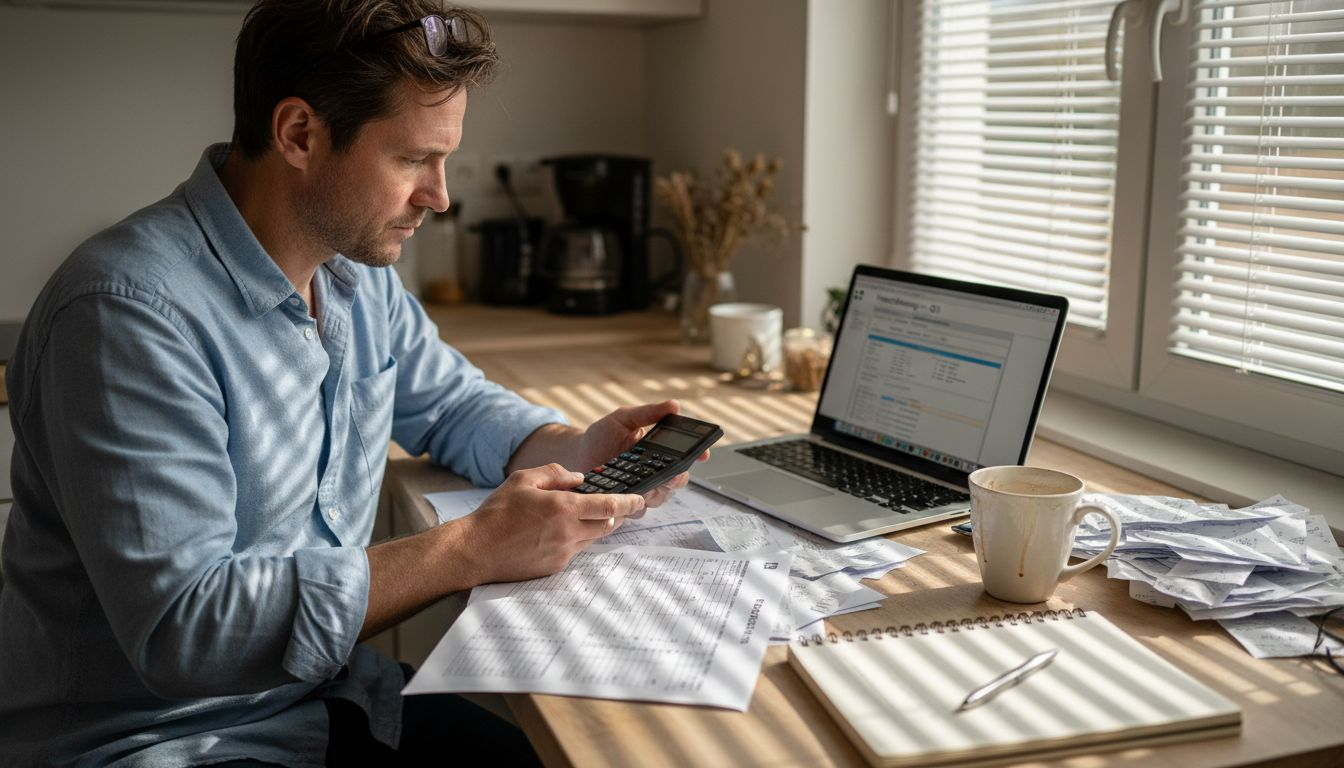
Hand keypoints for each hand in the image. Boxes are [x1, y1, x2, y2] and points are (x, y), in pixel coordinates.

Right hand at [459, 463, 645, 583]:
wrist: (475, 549)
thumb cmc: (496, 513)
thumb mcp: (523, 479)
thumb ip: (555, 473)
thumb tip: (579, 478)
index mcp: (563, 508)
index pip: (610, 506)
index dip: (630, 502)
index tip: (641, 499)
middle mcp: (568, 533)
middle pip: (608, 525)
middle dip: (614, 515)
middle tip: (611, 506)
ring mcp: (563, 553)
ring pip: (593, 539)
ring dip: (594, 527)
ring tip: (576, 517)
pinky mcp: (555, 567)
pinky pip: (576, 551)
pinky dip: (575, 540)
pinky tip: (556, 533)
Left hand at [573, 400, 709, 511]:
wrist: (577, 454)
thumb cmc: (602, 435)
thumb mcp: (625, 418)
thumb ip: (649, 413)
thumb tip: (674, 405)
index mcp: (659, 452)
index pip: (684, 455)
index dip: (698, 455)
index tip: (703, 454)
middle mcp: (654, 473)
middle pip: (677, 481)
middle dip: (677, 478)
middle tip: (671, 474)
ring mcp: (641, 489)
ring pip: (659, 498)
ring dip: (655, 492)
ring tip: (645, 486)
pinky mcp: (625, 504)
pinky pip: (636, 510)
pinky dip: (633, 505)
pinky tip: (626, 496)